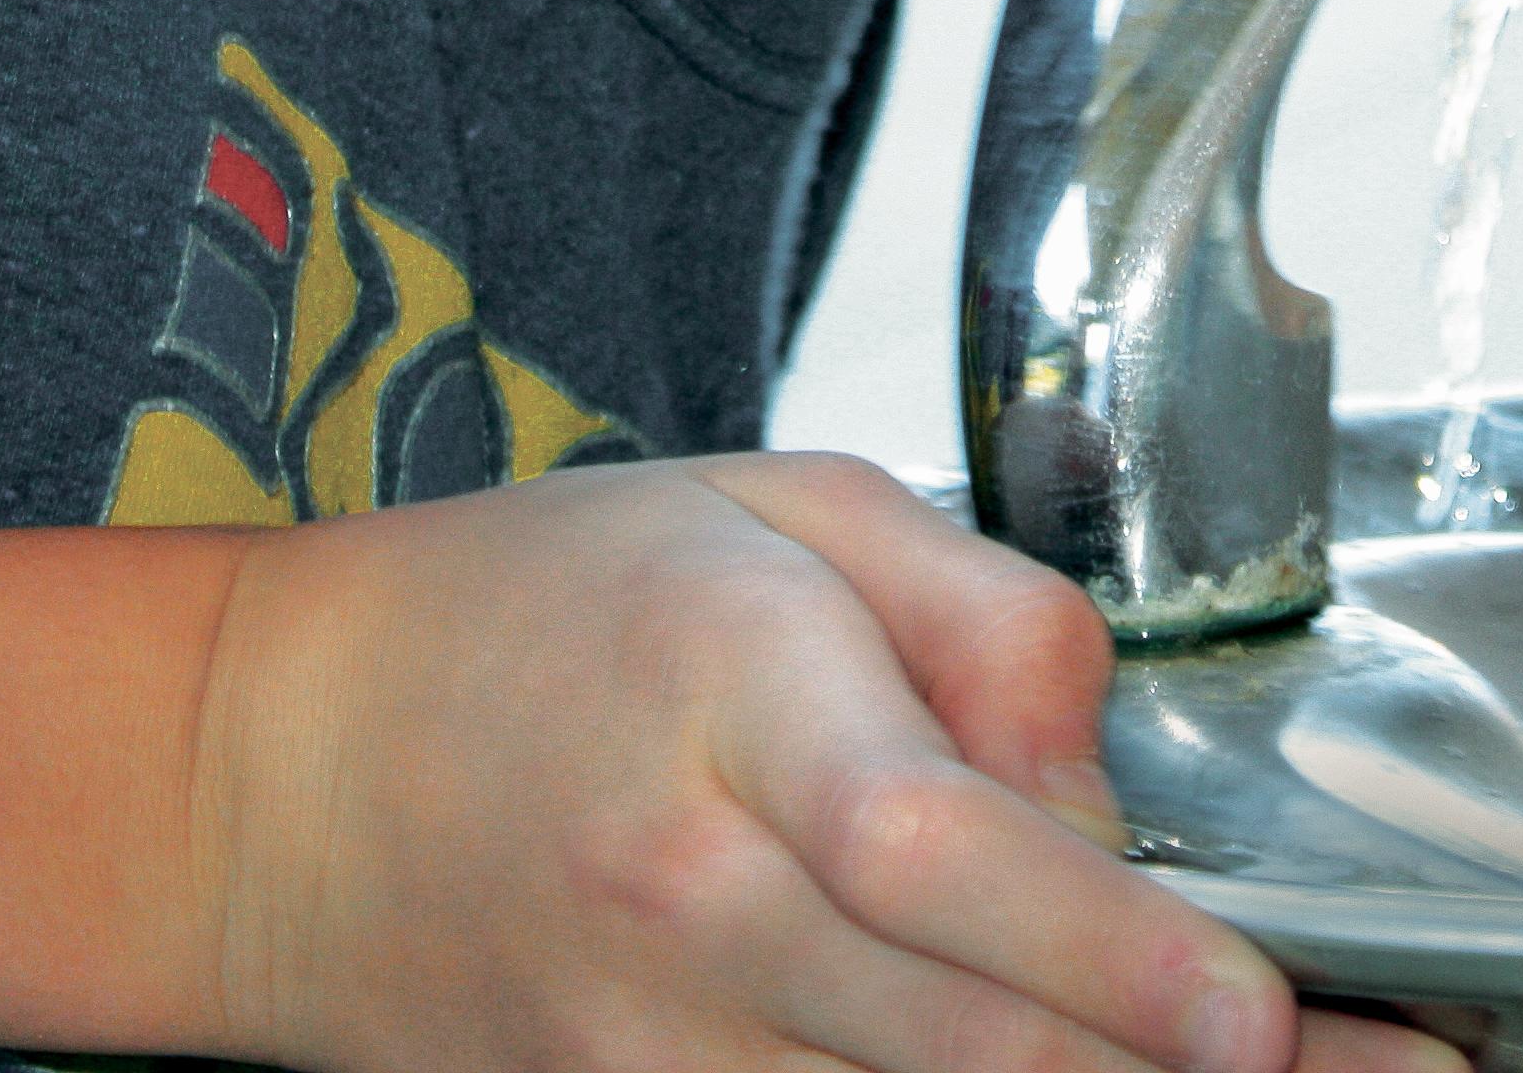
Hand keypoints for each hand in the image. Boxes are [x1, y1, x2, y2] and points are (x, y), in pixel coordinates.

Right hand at [194, 452, 1460, 1072]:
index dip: (1105, 953)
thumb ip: (982, 614)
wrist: (268, 776)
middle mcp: (681, 894)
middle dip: (1163, 1069)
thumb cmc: (540, 610)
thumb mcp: (774, 506)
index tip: (1254, 1013)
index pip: (925, 849)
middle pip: (954, 1035)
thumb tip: (1110, 779)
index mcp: (729, 693)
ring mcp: (638, 1044)